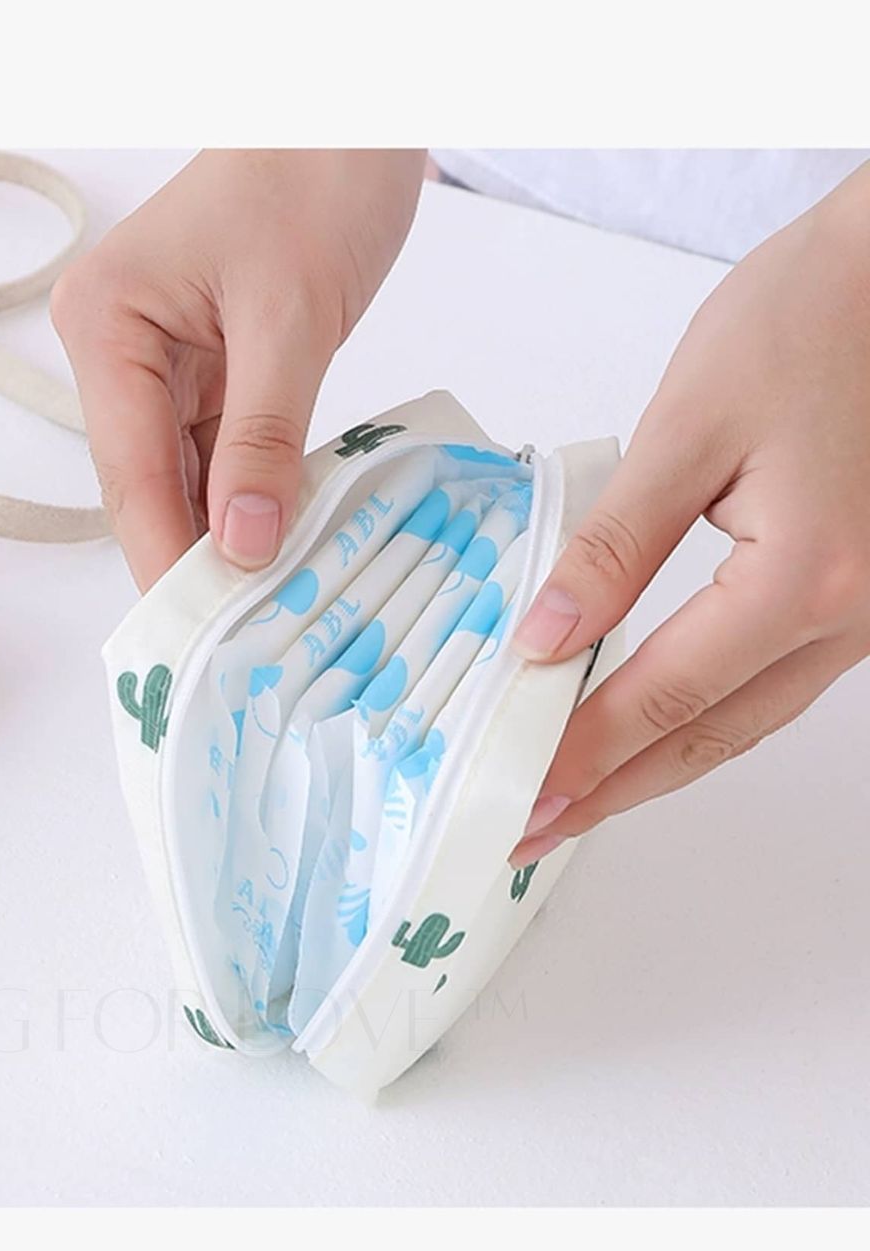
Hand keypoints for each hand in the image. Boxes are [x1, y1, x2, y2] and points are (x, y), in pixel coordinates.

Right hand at [51, 150, 424, 588]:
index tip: (201, 631)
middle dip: (195, 557)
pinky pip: (227, 453)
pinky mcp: (216, 370)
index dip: (166, 553)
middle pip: (150, 482)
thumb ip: (264, 436)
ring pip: (189, 477)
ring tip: (266, 611)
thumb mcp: (290, 318)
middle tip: (238, 641)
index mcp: (107, 325)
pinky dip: (256, 498)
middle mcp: (121, 350)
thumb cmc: (313, 183)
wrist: (350, 123)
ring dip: (228, 536)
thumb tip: (243, 544)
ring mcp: (166, 362)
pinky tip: (285, 546)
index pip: (131, 469)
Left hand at [510, 163, 869, 866]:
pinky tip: (658, 726)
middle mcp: (850, 618)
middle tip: (536, 831)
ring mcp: (868, 613)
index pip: (664, 694)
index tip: (518, 791)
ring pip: (747, 721)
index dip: (583, 749)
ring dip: (660, 765)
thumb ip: (616, 544)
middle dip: (616, 790)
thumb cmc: (815, 317)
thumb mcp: (692, 425)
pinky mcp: (864, 592)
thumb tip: (548, 636)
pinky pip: (774, 683)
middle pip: (711, 736)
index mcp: (804, 580)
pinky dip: (706, 717)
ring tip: (582, 796)